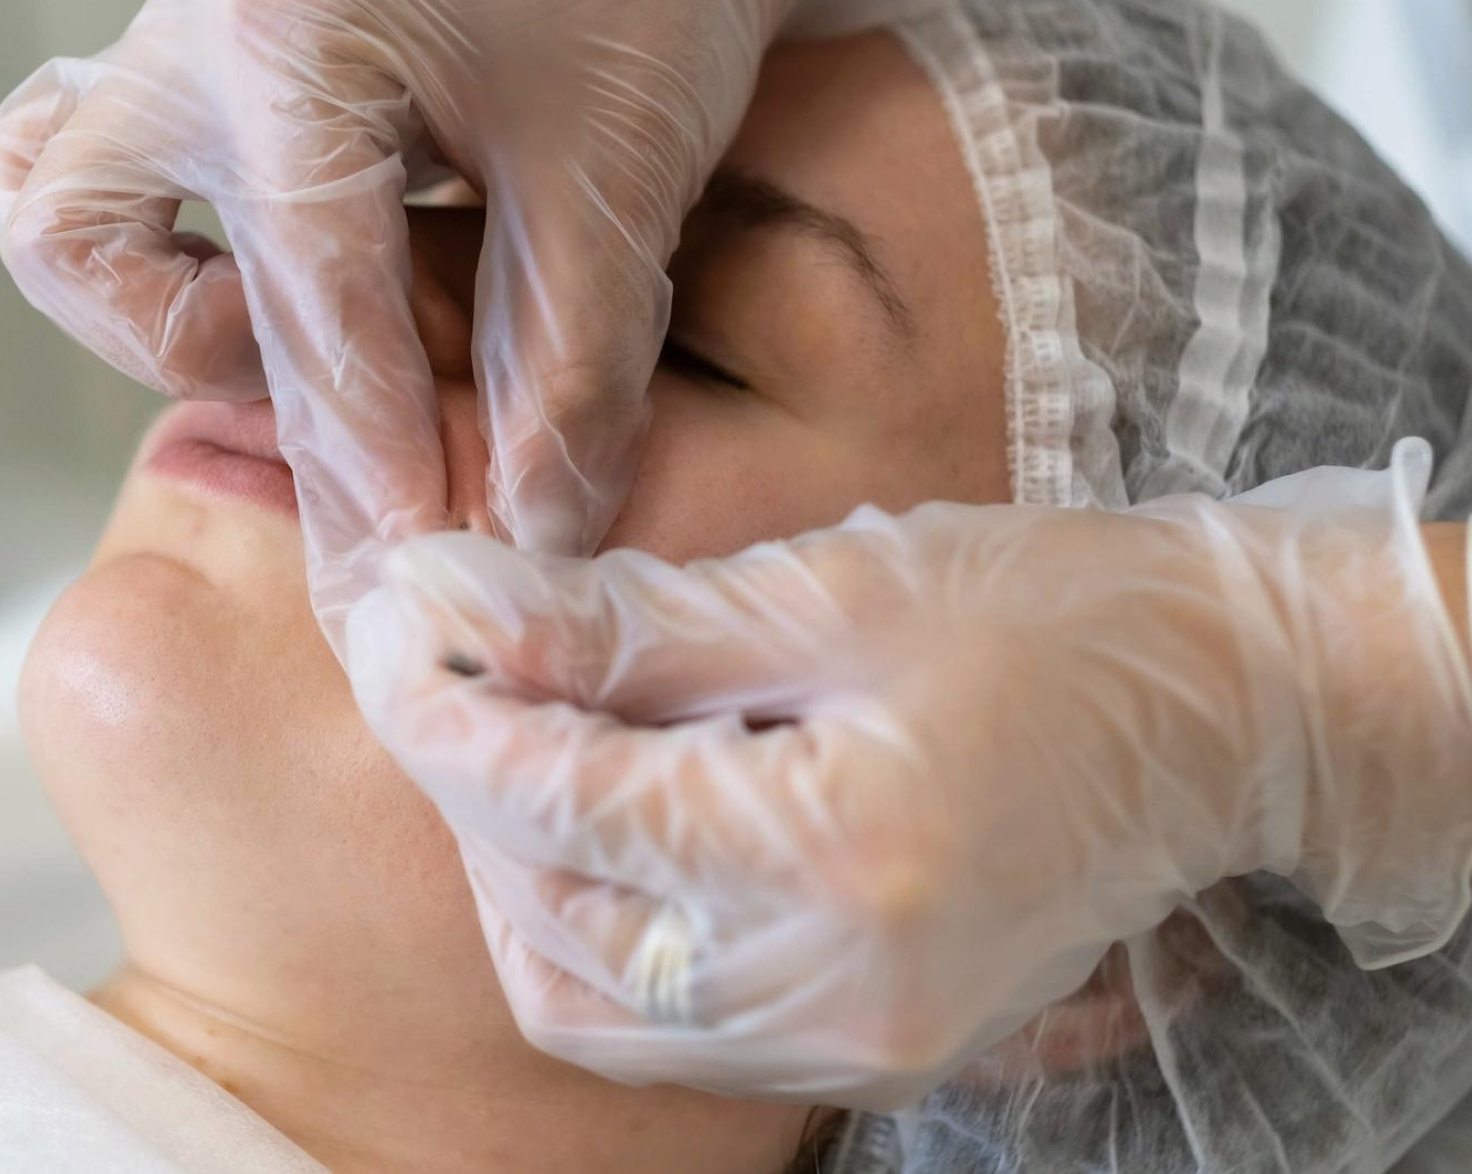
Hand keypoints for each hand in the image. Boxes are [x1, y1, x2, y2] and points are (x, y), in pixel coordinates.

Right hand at [0, 0, 980, 637]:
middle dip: (258, 388)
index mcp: (294, 36)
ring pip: (70, 223)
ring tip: (318, 361)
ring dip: (170, 325)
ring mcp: (194, 47)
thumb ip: (572, 375)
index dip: (369, 446)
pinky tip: (279, 303)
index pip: (303, 294)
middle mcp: (203, 32)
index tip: (421, 548)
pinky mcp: (222, 76)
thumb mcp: (619, 189)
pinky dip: (164, 265)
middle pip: (106, 267)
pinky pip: (108, 182)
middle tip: (377, 440)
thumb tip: (532, 532)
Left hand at [346, 440, 1471, 1106]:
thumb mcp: (829, 587)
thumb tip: (460, 605)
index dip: (447, 712)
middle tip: (453, 667)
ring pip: (589, 999)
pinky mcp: (870, 1047)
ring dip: (524, 867)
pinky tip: (608, 820)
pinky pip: (667, 1024)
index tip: (388, 626)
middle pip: (553, 920)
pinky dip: (599, 925)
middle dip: (473, 788)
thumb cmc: (1045, 610)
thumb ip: (630, 624)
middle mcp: (837, 992)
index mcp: (837, 856)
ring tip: (526, 736)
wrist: (1212, 710)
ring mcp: (856, 1044)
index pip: (561, 802)